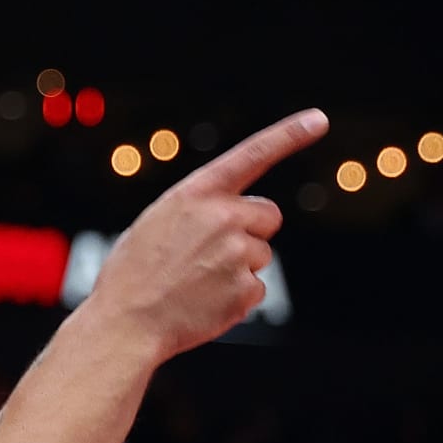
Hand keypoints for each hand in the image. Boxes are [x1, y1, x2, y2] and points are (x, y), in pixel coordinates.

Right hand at [87, 109, 328, 360]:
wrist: (125, 323)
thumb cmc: (134, 274)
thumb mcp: (156, 221)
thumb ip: (198, 210)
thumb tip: (231, 216)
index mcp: (195, 194)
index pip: (251, 154)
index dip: (289, 134)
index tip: (318, 120)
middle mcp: (221, 217)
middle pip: (269, 215)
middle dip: (252, 231)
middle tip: (214, 254)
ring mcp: (236, 253)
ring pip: (261, 256)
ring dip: (239, 269)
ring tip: (198, 282)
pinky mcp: (245, 289)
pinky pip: (257, 289)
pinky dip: (236, 299)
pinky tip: (205, 302)